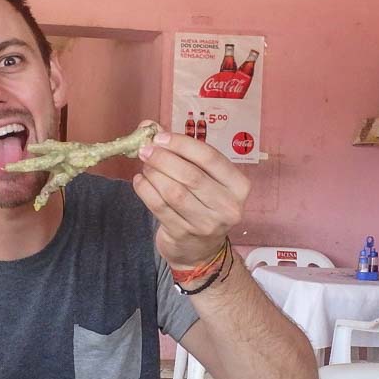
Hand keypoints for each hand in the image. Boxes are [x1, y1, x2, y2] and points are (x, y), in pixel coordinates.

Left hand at [134, 132, 249, 268]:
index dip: (181, 144)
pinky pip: (159, 207)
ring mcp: (206, 224)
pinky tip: (140, 181)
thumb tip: (150, 126)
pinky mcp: (184, 235)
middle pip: (190, 175)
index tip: (160, 137)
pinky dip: (145, 190)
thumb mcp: (204, 179)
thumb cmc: (203, 205)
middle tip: (145, 150)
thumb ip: (183, 152)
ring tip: (144, 166)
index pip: (209, 157)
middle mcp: (227, 206)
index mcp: (238, 186)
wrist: (201, 251)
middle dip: (163, 158)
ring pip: (173, 192)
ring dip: (153, 174)